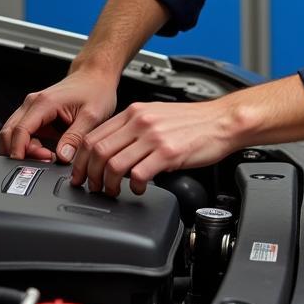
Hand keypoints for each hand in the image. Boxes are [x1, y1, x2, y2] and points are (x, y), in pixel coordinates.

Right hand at [0, 67, 116, 162]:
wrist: (96, 76)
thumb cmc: (95, 90)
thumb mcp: (92, 116)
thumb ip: (75, 137)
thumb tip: (63, 157)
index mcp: (44, 103)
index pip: (19, 131)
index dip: (20, 152)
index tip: (29, 166)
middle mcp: (33, 103)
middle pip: (9, 133)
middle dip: (18, 153)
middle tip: (41, 162)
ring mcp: (32, 109)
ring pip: (12, 134)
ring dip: (22, 150)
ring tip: (47, 157)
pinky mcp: (36, 115)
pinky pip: (22, 133)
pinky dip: (28, 146)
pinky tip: (46, 152)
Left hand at [70, 98, 249, 196]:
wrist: (223, 121)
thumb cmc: (193, 122)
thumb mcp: (157, 115)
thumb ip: (134, 128)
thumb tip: (113, 149)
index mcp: (135, 112)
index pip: (94, 135)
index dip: (81, 160)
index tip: (81, 174)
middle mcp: (141, 121)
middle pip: (98, 151)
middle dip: (89, 175)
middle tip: (93, 187)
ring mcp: (154, 137)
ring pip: (114, 164)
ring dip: (108, 184)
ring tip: (114, 191)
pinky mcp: (168, 153)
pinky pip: (138, 174)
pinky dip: (133, 186)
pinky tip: (138, 188)